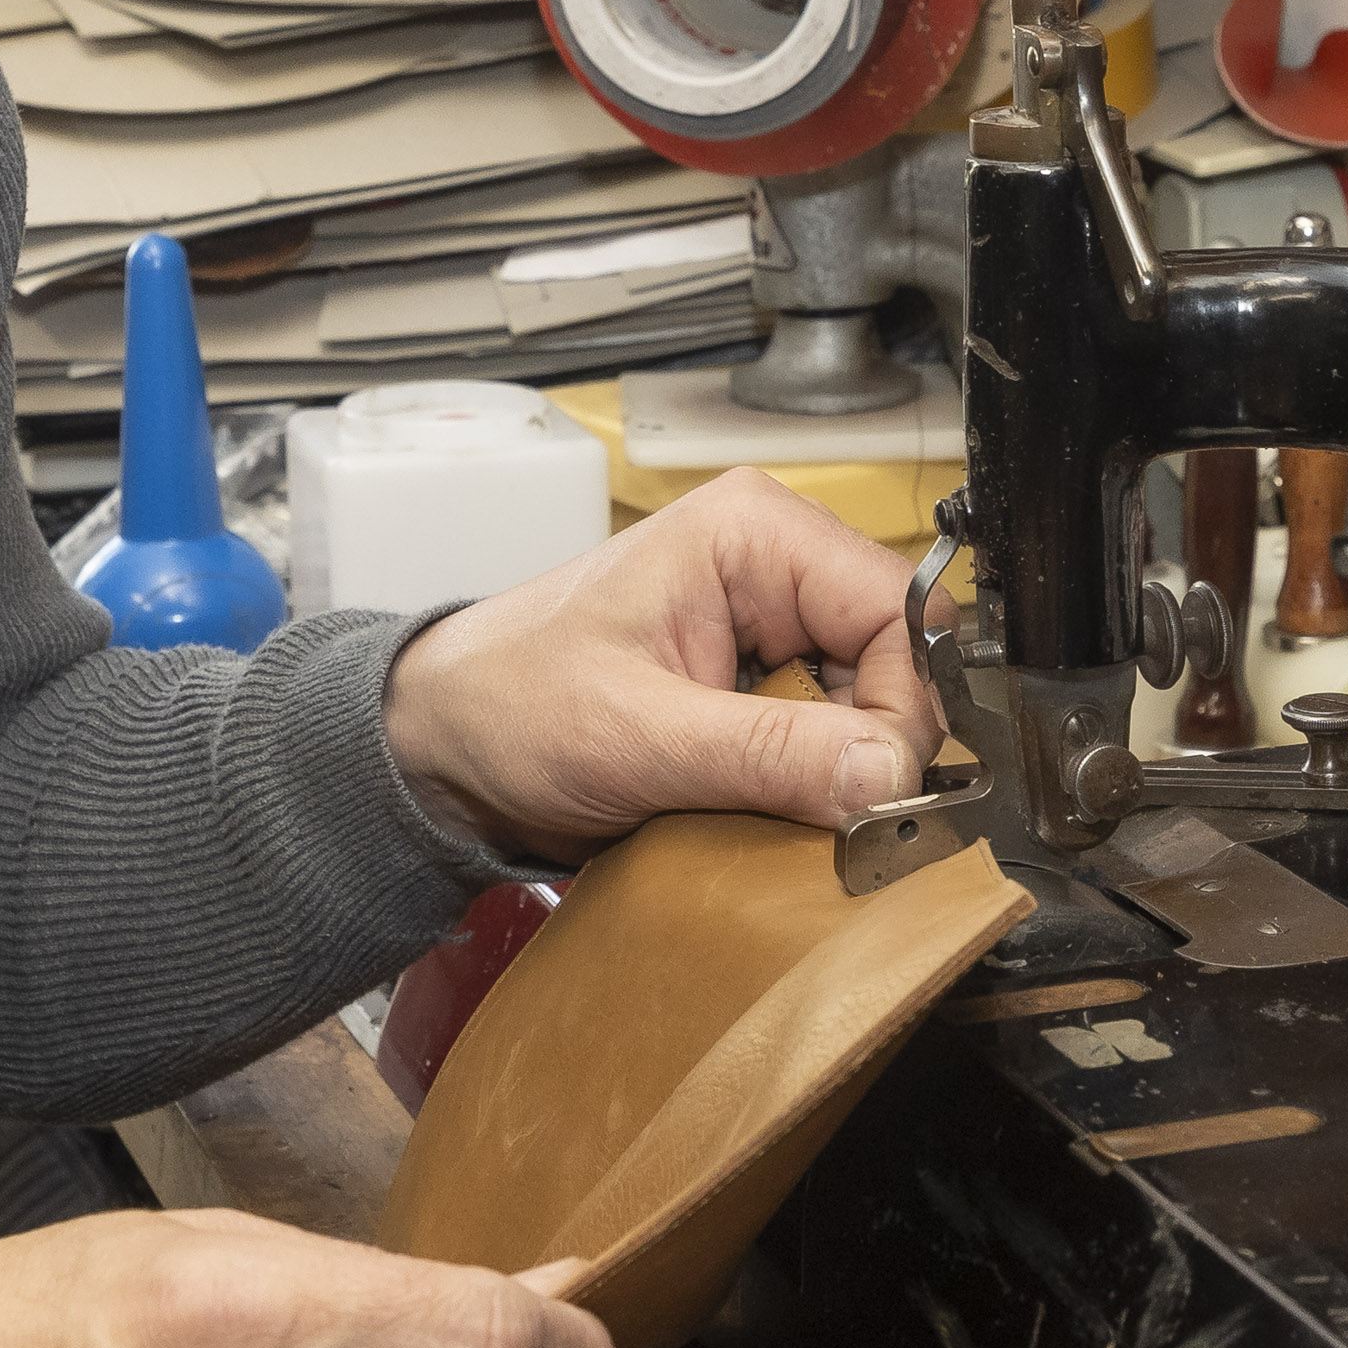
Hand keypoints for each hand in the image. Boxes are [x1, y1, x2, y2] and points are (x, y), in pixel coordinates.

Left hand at [382, 469, 939, 863]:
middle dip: (872, 746)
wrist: (445, 746)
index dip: (902, 704)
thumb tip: (888, 773)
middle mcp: (775, 565)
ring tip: (768, 806)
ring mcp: (770, 624)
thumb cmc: (509, 704)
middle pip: (897, 660)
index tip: (874, 787)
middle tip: (824, 813)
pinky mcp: (760, 682)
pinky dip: (813, 784)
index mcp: (754, 533)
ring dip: (840, 773)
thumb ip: (770, 754)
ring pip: (871, 706)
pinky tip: (761, 804)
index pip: (899, 609)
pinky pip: (832, 736)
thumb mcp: (639, 736)